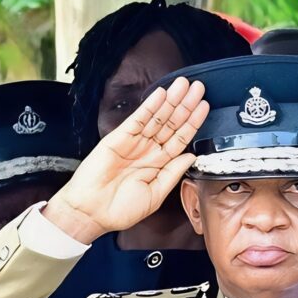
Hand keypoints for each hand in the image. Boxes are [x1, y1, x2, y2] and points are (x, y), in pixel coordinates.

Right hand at [45, 77, 207, 244]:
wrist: (92, 212)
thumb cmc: (121, 209)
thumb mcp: (156, 194)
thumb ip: (173, 173)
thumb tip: (191, 156)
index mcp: (159, 164)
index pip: (180, 139)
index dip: (193, 123)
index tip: (205, 108)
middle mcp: (148, 150)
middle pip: (171, 123)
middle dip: (185, 105)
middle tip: (199, 88)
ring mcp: (134, 142)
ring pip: (157, 117)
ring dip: (171, 101)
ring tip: (185, 85)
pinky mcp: (118, 137)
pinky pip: (137, 119)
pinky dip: (150, 106)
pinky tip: (161, 94)